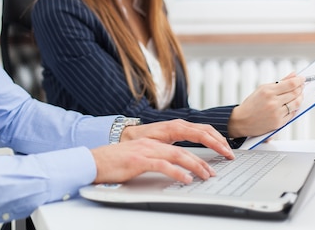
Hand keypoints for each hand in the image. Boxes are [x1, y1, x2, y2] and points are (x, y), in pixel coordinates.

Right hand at [90, 119, 233, 184]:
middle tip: (220, 165)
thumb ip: (157, 156)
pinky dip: (177, 172)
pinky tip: (186, 179)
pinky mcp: (139, 161)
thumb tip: (175, 165)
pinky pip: (162, 166)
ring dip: (196, 165)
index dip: (204, 141)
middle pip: (185, 145)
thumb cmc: (116, 161)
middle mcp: (153, 141)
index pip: (186, 136)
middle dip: (206, 154)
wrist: (94, 160)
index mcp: (155, 138)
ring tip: (208, 175)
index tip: (219, 150)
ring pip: (178, 155)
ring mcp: (146, 150)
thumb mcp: (141, 156)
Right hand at [228, 72, 304, 137]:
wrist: (241, 120)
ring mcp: (276, 113)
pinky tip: (293, 105)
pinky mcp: (279, 123)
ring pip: (296, 104)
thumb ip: (279, 82)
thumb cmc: (251, 104)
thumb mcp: (262, 89)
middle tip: (302, 86)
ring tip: (299, 95)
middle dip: (301, 88)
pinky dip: (295, 108)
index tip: (303, 78)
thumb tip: (293, 75)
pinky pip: (292, 114)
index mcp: (267, 91)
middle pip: (295, 93)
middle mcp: (273, 102)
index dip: (299, 80)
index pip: (290, 84)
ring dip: (300, 98)